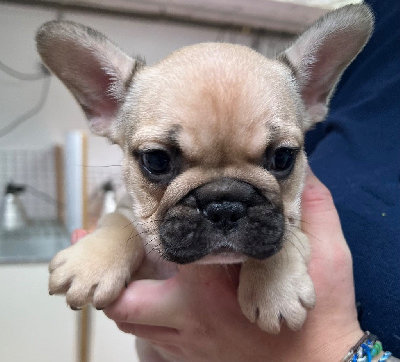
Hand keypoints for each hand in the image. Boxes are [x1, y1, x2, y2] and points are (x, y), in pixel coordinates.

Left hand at [72, 168, 362, 361]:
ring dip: (125, 298)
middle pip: (127, 300)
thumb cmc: (322, 317)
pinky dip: (142, 327)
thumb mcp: (327, 255)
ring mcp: (189, 344)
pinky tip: (150, 310)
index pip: (166, 250)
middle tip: (110, 252)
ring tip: (124, 274)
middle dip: (113, 276)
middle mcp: (191, 316)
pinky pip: (149, 347)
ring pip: (133, 325)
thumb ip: (314, 209)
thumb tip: (305, 173)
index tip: (133, 212)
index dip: (148, 228)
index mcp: (214, 283)